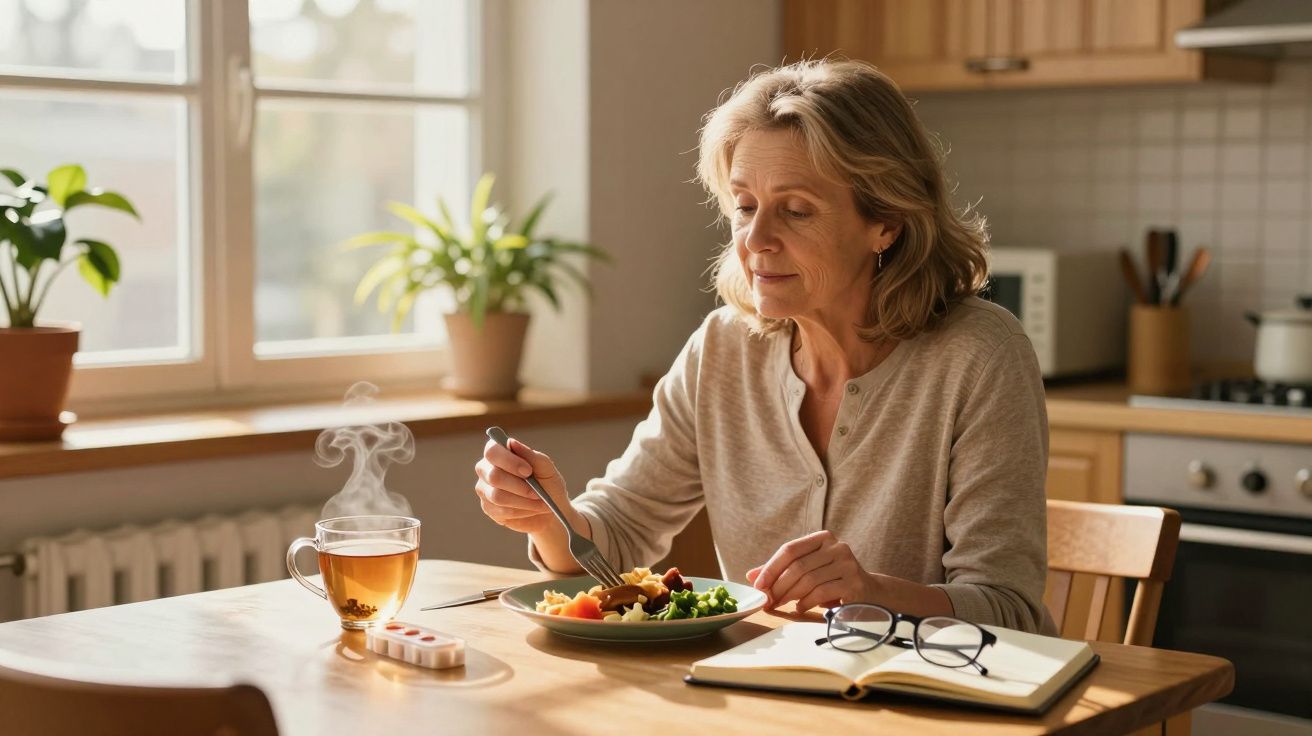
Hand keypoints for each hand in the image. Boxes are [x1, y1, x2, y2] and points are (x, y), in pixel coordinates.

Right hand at [474, 436, 575, 535]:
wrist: (550, 510)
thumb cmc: (548, 484)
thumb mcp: (546, 469)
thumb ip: (531, 455)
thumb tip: (511, 442)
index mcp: (499, 452)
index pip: (492, 451)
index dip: (509, 461)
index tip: (528, 471)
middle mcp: (486, 469)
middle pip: (494, 476)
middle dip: (519, 486)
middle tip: (537, 492)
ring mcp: (484, 489)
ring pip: (497, 496)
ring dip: (523, 501)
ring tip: (540, 503)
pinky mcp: (488, 508)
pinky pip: (501, 511)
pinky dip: (521, 511)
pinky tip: (531, 509)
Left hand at [747, 530, 870, 612]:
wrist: (870, 594)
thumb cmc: (832, 581)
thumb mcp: (808, 571)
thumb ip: (781, 571)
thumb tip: (750, 576)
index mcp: (823, 538)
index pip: (790, 549)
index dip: (771, 567)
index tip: (758, 585)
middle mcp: (837, 547)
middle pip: (798, 566)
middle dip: (778, 586)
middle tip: (768, 601)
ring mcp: (847, 564)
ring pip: (808, 580)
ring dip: (790, 596)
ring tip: (781, 605)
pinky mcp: (854, 583)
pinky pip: (821, 592)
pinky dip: (806, 602)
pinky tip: (800, 608)